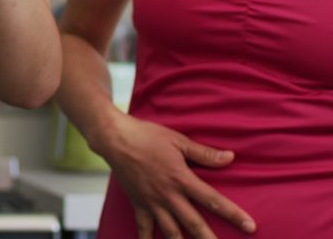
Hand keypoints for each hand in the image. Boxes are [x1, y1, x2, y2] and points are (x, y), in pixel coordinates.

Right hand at [96, 114, 256, 238]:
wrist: (114, 138)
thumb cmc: (146, 136)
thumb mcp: (178, 141)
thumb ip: (204, 154)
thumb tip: (230, 158)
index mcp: (181, 179)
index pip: (212, 200)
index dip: (233, 214)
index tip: (250, 227)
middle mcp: (168, 195)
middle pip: (194, 224)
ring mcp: (152, 202)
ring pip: (171, 231)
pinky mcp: (138, 204)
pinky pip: (144, 227)